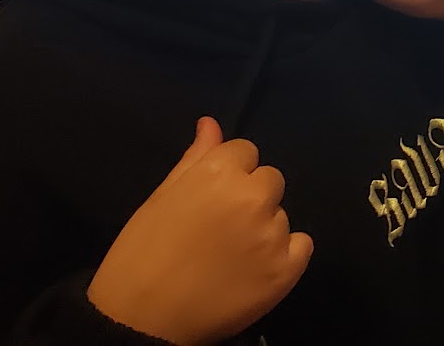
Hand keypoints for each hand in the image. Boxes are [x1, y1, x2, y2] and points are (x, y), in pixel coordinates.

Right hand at [87, 118, 312, 344]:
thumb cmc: (141, 255)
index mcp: (218, 173)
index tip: (210, 200)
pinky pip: (301, 246)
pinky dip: (284, 255)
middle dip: (250, 197)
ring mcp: (273, 234)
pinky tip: (253, 269)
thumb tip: (212, 123)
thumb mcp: (161, 198)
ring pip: (280, 215)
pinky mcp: (287, 270)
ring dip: (263, 228)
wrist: (142, 320)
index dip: (228, 175)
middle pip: (270, 181)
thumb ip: (194, 159)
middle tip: (220, 229)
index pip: (245, 152)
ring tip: (228, 256)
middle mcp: (253, 197)